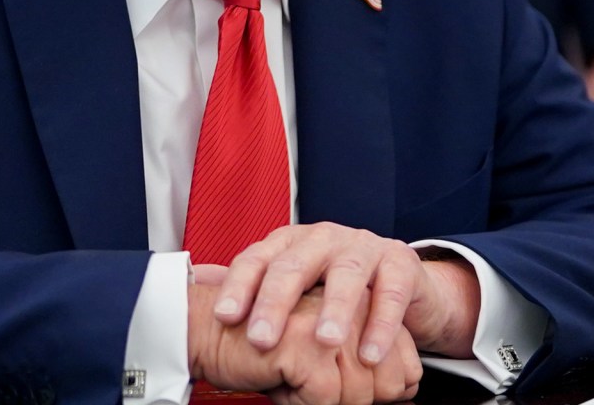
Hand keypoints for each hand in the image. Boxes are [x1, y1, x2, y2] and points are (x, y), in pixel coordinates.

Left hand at [208, 222, 478, 366]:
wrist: (398, 279)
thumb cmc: (332, 284)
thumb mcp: (292, 283)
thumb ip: (250, 287)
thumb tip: (192, 284)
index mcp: (289, 242)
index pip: (256, 259)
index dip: (239, 287)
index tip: (224, 318)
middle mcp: (322, 239)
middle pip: (294, 265)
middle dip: (275, 302)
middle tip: (262, 338)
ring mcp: (362, 247)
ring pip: (345, 275)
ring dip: (334, 310)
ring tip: (324, 341)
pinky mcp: (400, 263)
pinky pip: (390, 293)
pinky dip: (381, 324)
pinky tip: (371, 353)